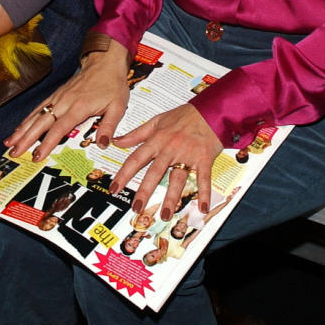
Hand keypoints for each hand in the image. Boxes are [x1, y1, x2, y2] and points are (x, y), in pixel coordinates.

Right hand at [4, 44, 130, 160]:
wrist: (105, 62)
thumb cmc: (112, 84)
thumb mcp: (118, 106)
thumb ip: (108, 126)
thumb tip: (103, 144)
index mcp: (78, 107)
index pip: (58, 128)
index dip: (46, 143)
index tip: (37, 156)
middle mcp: (64, 102)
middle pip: (40, 123)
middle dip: (26, 139)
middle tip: (14, 153)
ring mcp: (58, 97)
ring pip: (36, 116)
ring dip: (21, 130)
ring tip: (9, 144)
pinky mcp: (56, 95)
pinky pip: (38, 108)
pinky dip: (27, 119)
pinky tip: (19, 129)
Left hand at [111, 102, 221, 216]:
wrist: (209, 110)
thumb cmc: (184, 115)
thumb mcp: (157, 120)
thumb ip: (136, 134)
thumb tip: (116, 141)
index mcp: (157, 140)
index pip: (136, 159)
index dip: (124, 174)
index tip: (114, 188)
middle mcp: (170, 149)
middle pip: (154, 173)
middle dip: (144, 192)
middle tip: (137, 208)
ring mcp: (187, 155)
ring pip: (177, 178)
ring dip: (171, 198)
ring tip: (165, 215)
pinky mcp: (204, 159)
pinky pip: (203, 178)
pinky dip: (203, 193)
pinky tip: (202, 207)